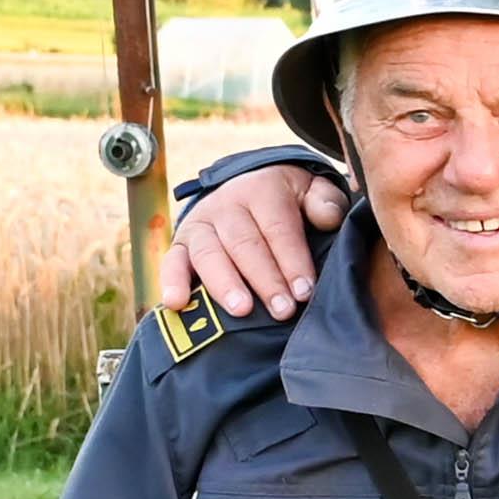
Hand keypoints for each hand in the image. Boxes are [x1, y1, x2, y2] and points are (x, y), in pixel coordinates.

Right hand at [159, 161, 348, 320]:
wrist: (249, 187)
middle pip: (244, 244)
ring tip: (241, 310)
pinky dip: (172, 282)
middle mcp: (226, 204)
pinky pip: (172, 261)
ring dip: (224, 284)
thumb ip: (325, 201)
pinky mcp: (181, 244)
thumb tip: (327, 217)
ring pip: (209, 254)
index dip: (292, 260)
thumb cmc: (290, 200)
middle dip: (265, 279)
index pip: (277, 228)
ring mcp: (200, 224)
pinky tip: (176, 303)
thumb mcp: (312, 190)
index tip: (305, 291)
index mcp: (261, 189)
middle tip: (282, 310)